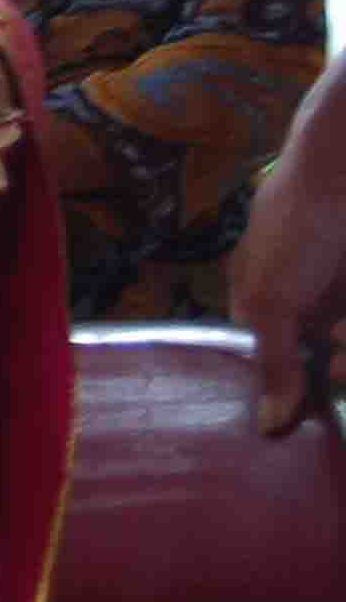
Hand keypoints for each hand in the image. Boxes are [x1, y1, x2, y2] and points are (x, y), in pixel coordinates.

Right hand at [233, 150, 345, 433]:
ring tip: (344, 336)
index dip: (282, 386)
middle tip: (335, 371)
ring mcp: (339, 296)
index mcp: (263, 298)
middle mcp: (304, 301)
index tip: (294, 416)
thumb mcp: (271, 298)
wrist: (345, 174)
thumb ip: (273, 361)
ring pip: (344, 347)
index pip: (268, 359)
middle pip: (318, 358)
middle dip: (331, 370)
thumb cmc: (292, 231)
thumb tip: (267, 427)